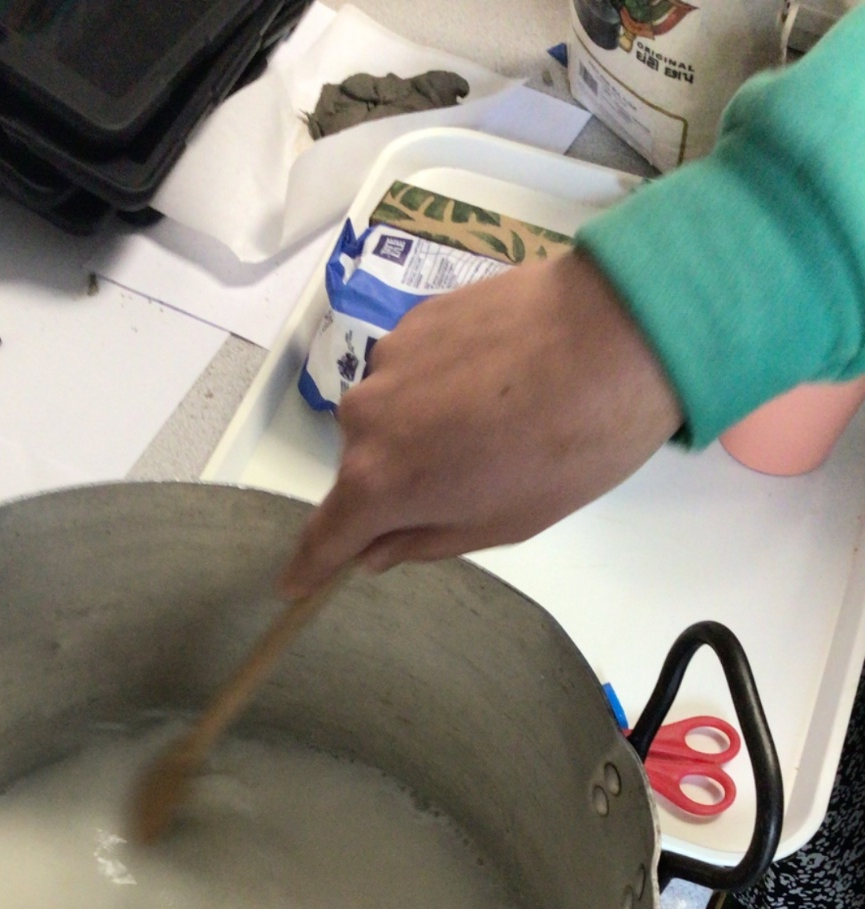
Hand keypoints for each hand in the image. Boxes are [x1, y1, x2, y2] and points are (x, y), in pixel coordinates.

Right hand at [279, 249, 681, 595]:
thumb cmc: (568, 448)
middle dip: (398, 483)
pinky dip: (439, 384)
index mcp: (379, 483)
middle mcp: (364, 419)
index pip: (324, 536)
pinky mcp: (416, 317)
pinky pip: (412, 370)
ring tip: (493, 422)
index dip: (309, 566)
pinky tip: (496, 379)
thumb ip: (424, 541)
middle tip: (467, 482)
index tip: (293, 585)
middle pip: (362, 469)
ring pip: (388, 415)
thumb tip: (375, 550)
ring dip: (421, 428)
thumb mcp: (501, 523)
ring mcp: (387, 360)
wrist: (620, 333)